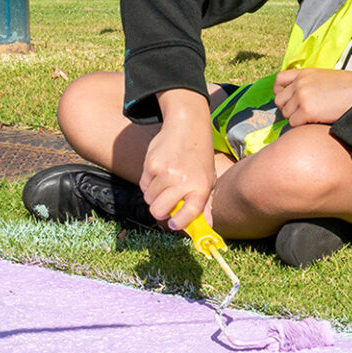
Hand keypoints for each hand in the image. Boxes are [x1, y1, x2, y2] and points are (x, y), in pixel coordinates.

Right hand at [139, 89, 214, 230]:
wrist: (187, 126)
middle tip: (165, 203)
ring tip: (165, 182)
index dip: (179, 223)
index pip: (189, 213)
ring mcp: (166, 172)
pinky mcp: (152, 164)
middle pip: (159, 211)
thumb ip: (205, 204)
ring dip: (153, 195)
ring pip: (149, 199)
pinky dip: (148, 183)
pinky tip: (159, 171)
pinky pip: (143, 185)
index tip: (174, 224)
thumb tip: (207, 226)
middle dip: (159, 211)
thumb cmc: (198, 157)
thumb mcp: (208, 179)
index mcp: (201, 186)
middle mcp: (184, 181)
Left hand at [273, 68, 351, 126]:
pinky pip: (294, 123)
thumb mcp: (325, 77)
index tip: (286, 99)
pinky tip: (315, 122)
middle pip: (280, 101)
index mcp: (304, 73)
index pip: (279, 80)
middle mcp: (300, 83)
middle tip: (301, 113)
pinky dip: (302, 125)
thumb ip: (309, 83)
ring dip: (296, 118)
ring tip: (312, 117)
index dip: (279, 91)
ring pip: (286, 114)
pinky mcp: (307, 110)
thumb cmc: (349, 88)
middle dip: (289, 109)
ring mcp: (302, 96)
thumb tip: (299, 97)